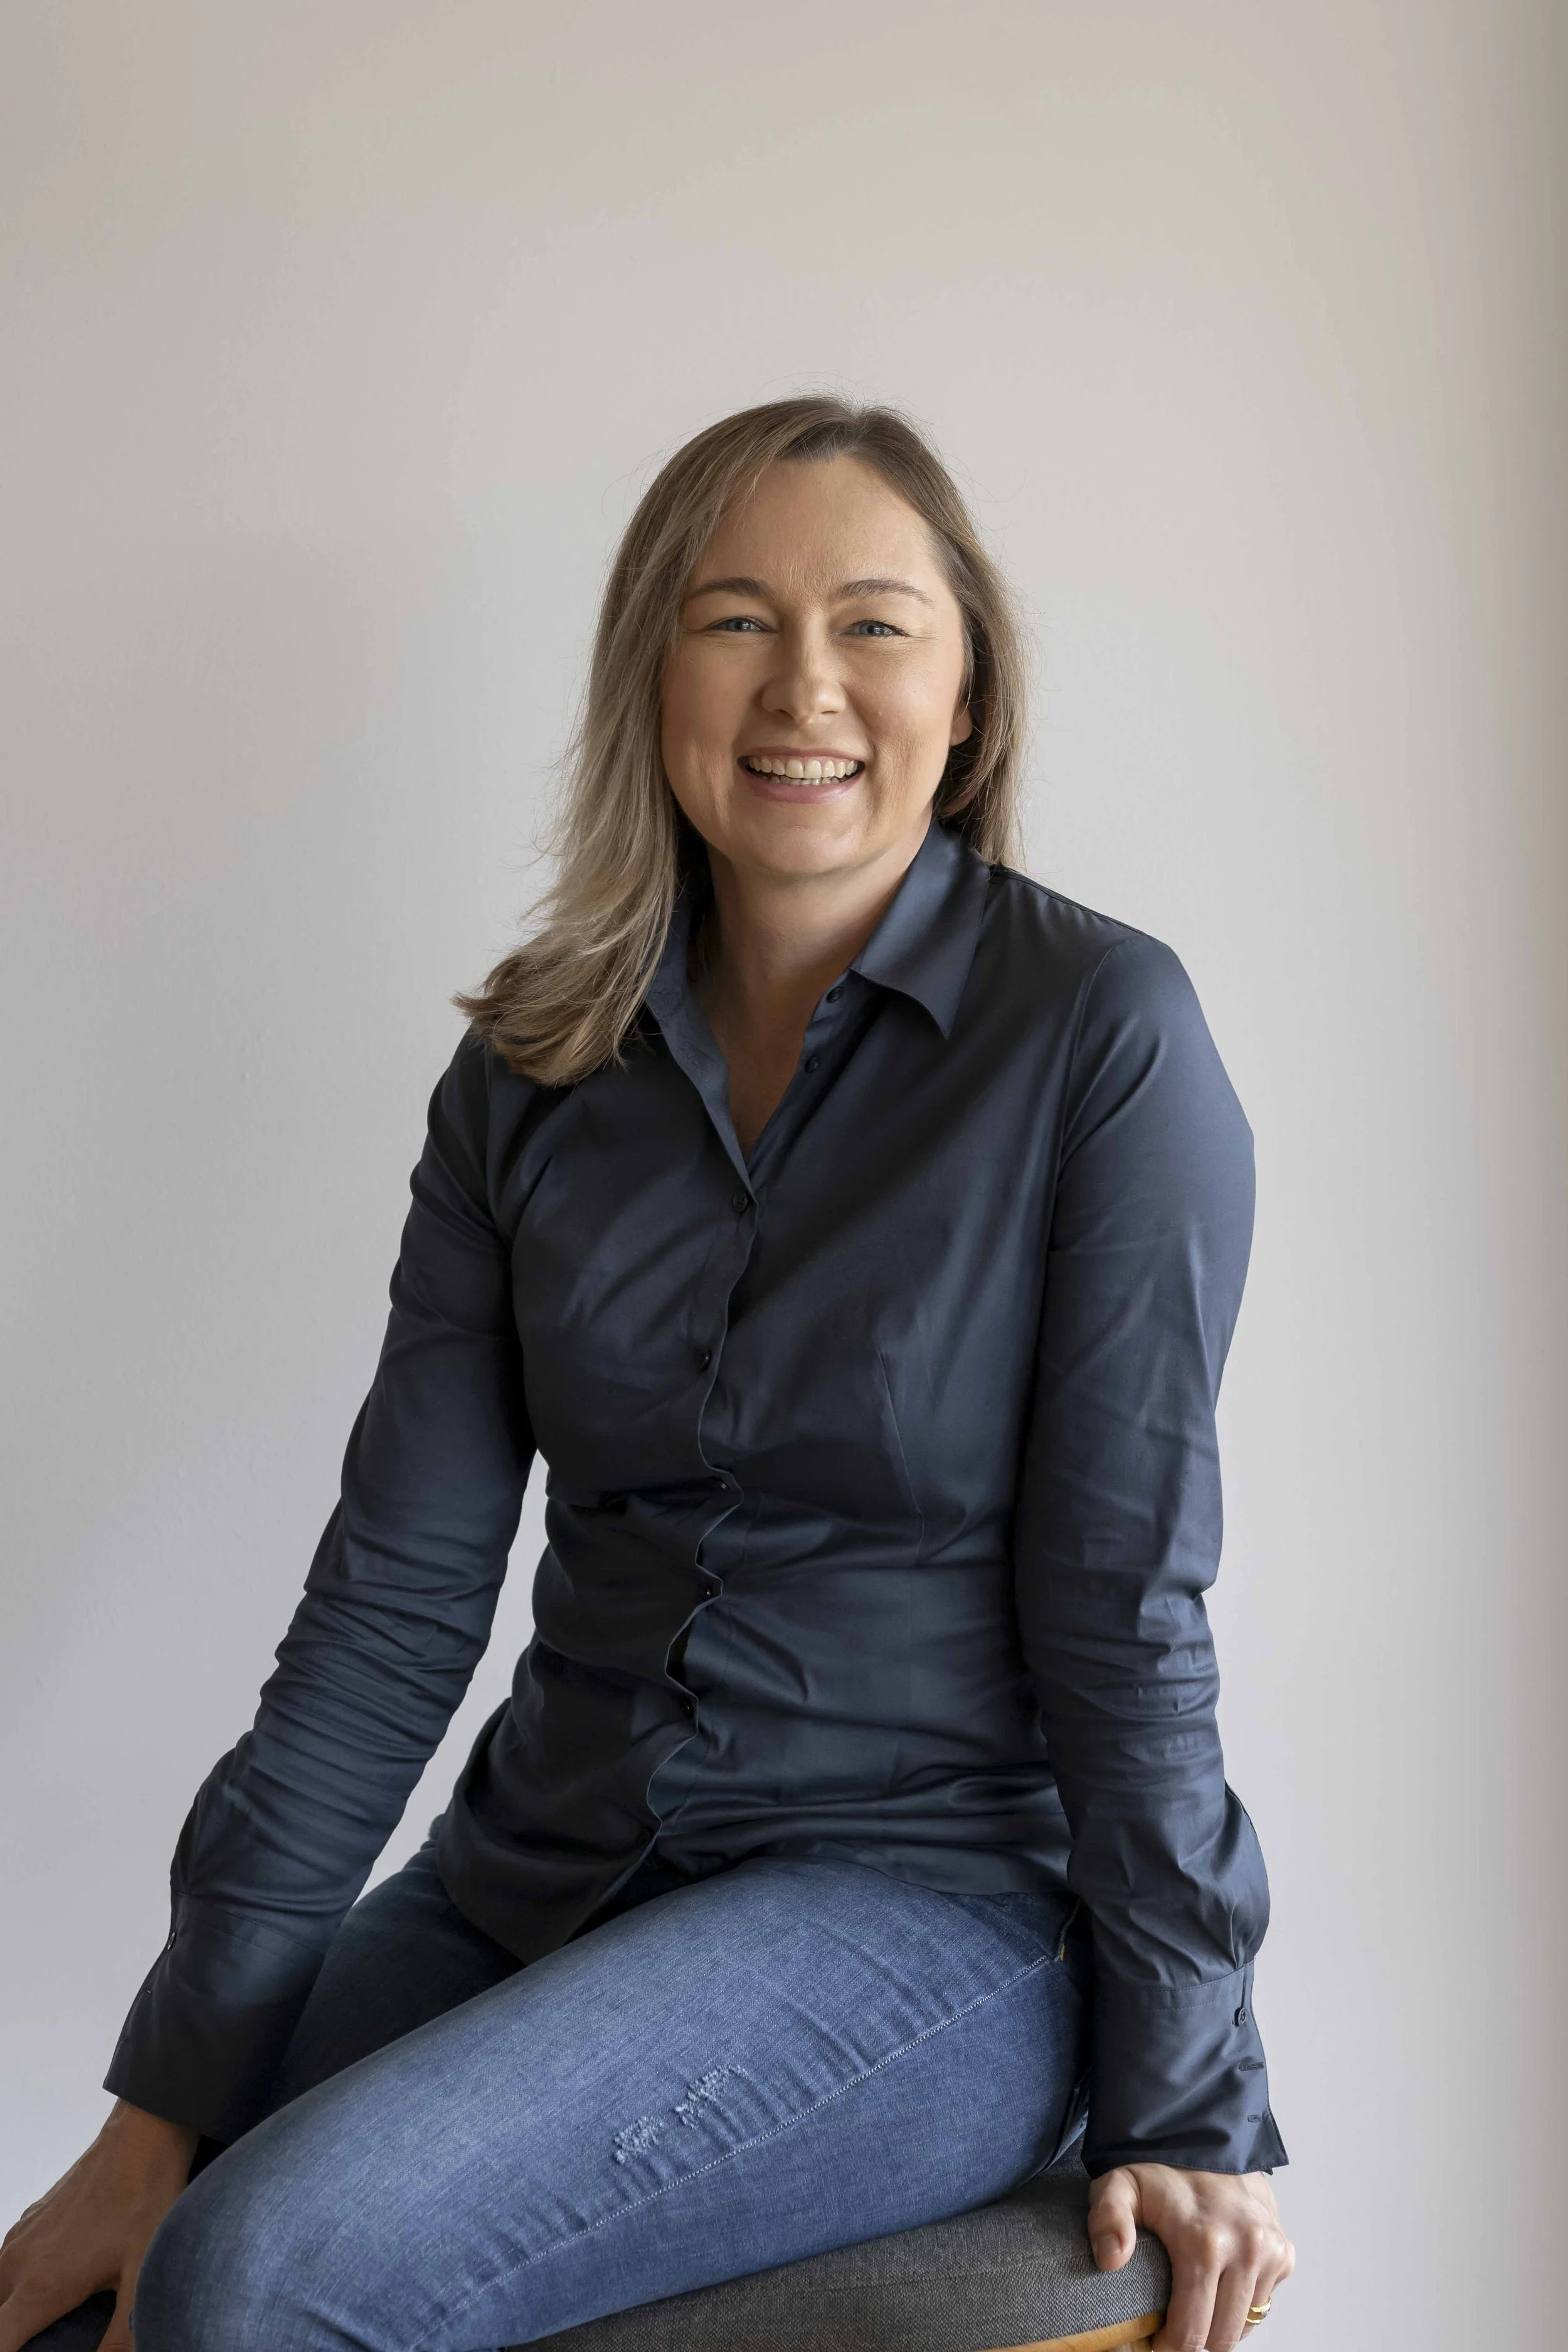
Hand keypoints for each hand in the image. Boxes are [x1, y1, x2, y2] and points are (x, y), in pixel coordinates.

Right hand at [0, 2100, 199, 2351]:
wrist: (144, 2134)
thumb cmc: (147, 2202)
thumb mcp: (143, 2274)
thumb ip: (123, 2335)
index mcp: (42, 2287)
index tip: (31, 2351)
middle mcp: (20, 2263)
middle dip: (9, 2335)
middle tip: (43, 2338)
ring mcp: (21, 2237)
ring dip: (9, 2312)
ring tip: (40, 2325)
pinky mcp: (30, 2218)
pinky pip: (6, 2263)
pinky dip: (13, 2286)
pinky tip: (48, 2286)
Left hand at [1088, 2162, 1294, 2351]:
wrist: (1203, 2132)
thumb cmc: (1158, 2167)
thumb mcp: (1120, 2184)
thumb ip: (1107, 2219)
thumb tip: (1112, 2260)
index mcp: (1204, 2242)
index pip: (1190, 2333)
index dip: (1165, 2348)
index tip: (1149, 2342)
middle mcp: (1246, 2249)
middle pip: (1220, 2338)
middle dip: (1192, 2342)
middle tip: (1168, 2328)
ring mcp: (1270, 2252)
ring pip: (1244, 2325)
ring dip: (1218, 2326)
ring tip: (1191, 2307)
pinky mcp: (1284, 2252)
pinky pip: (1263, 2302)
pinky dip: (1241, 2306)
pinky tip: (1217, 2287)